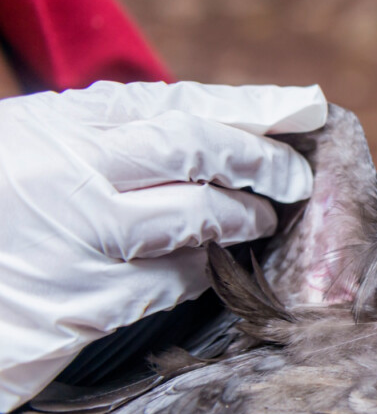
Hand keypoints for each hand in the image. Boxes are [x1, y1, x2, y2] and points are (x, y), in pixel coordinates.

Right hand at [0, 80, 326, 411]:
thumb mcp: (35, 143)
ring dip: (239, 221)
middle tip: (296, 175)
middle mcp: (67, 175)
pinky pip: (162, 285)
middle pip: (196, 153)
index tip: (304, 108)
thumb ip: (108, 133)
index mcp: (58, 124)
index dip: (250, 107)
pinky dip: (197, 273)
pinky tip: (208, 266)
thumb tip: (215, 123)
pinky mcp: (70, 309)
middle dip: (261, 160)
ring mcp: (70, 242)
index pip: (177, 105)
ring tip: (261, 220)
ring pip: (191, 223)